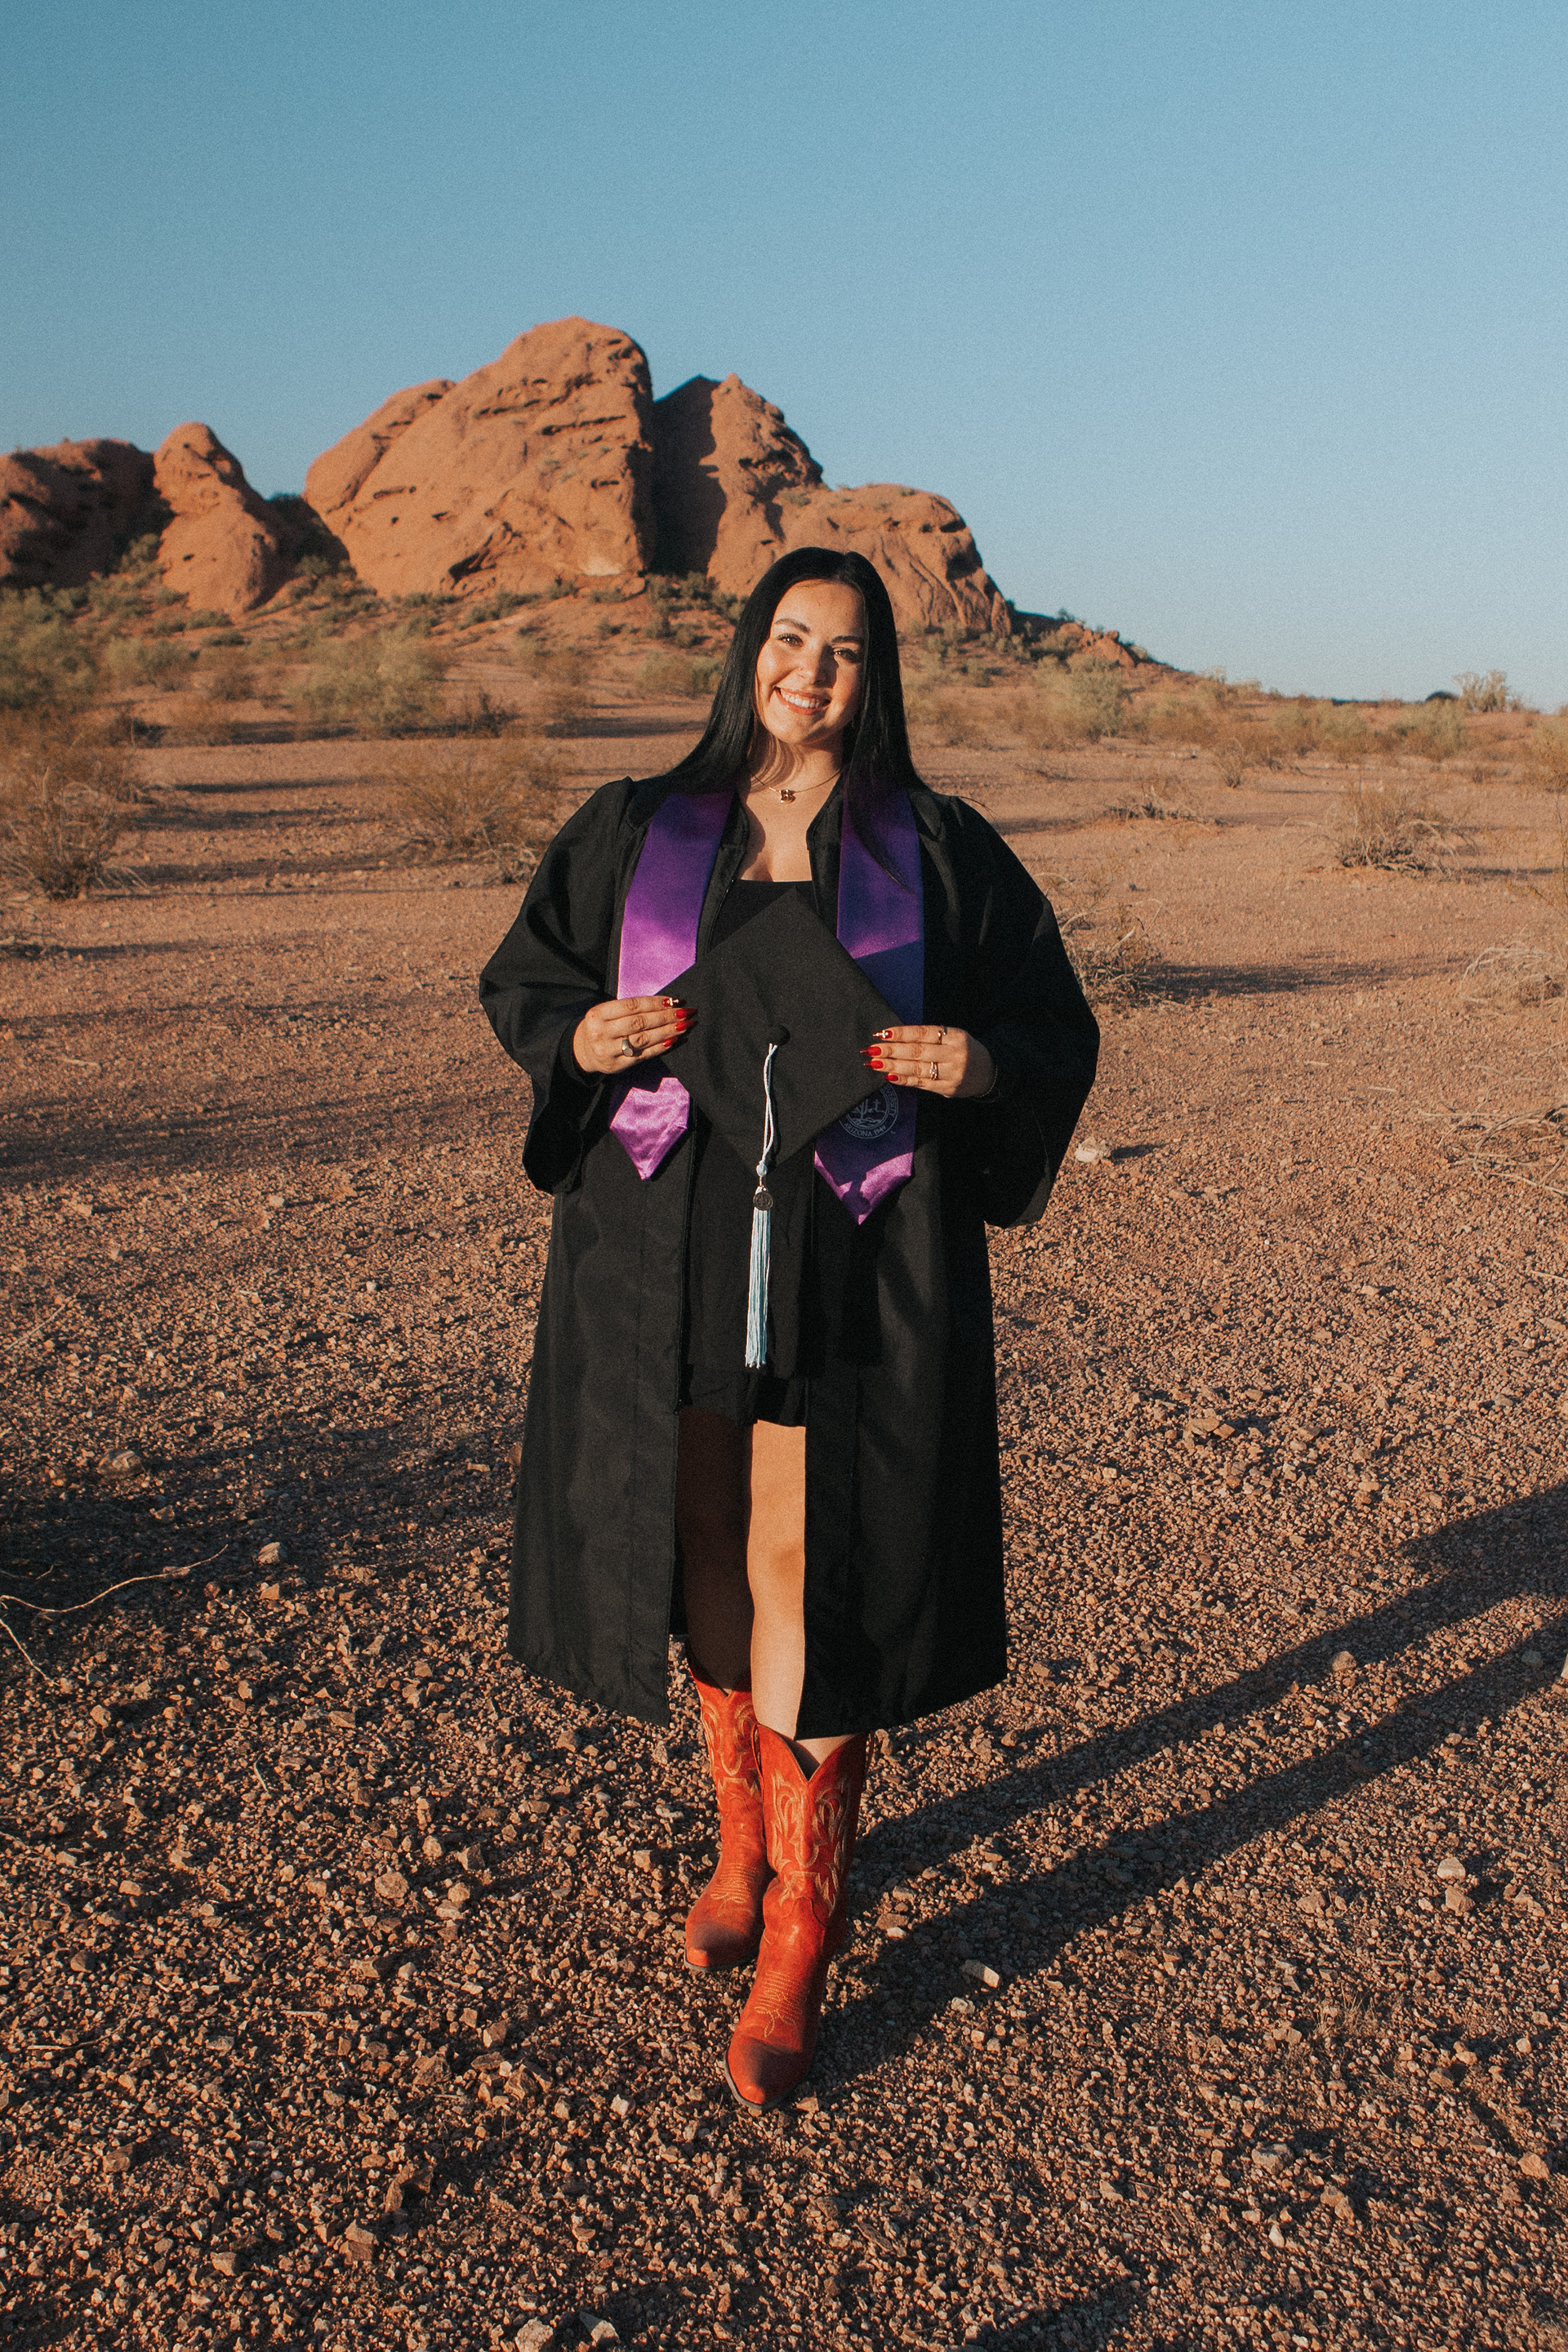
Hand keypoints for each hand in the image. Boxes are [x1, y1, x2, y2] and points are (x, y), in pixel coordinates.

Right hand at [572, 995, 691, 1076]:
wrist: (582, 1051)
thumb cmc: (601, 1027)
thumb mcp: (606, 1013)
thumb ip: (629, 1009)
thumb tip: (665, 1004)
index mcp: (598, 1014)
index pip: (632, 1006)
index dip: (655, 1003)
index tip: (674, 1000)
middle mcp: (602, 1032)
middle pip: (640, 1022)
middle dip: (666, 1016)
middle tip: (685, 1012)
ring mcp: (608, 1050)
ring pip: (643, 1039)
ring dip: (667, 1031)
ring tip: (684, 1025)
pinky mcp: (617, 1065)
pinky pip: (643, 1055)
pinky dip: (660, 1047)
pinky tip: (674, 1040)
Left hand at [863, 1025, 995, 1099]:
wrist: (990, 1072)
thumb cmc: (964, 1050)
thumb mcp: (953, 1037)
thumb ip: (930, 1038)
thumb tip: (894, 1038)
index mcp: (955, 1036)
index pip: (923, 1033)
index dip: (901, 1033)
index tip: (882, 1034)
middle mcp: (954, 1054)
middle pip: (917, 1051)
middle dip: (891, 1051)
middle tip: (871, 1050)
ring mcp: (952, 1073)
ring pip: (917, 1069)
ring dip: (892, 1066)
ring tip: (874, 1063)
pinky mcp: (948, 1089)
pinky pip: (921, 1084)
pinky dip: (903, 1080)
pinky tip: (889, 1076)